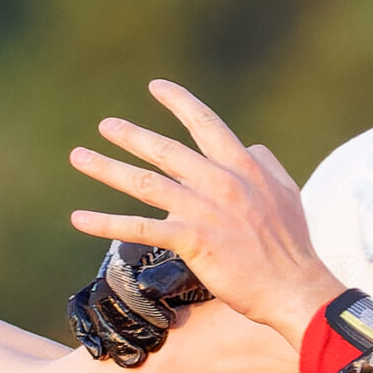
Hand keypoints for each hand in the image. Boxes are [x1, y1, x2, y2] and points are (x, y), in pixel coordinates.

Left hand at [67, 80, 341, 342]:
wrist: (293, 286)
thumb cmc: (291, 245)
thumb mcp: (287, 193)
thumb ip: (266, 164)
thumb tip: (252, 146)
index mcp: (243, 166)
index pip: (206, 124)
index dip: (179, 102)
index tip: (156, 87)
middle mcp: (220, 182)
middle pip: (165, 150)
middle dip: (131, 135)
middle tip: (106, 125)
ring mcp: (204, 210)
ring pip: (145, 183)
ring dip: (107, 168)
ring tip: (80, 157)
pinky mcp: (192, 240)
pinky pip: (139, 228)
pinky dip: (105, 222)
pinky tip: (79, 218)